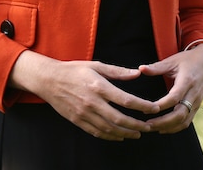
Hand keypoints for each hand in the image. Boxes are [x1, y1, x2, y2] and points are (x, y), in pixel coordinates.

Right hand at [9, 51, 160, 140]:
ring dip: (125, 133)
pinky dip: (110, 136)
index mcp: (99, 86)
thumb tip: (137, 73)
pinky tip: (119, 136)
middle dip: (136, 125)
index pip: (126, 100)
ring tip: (137, 133)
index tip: (153, 108)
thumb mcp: (96, 65)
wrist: (49, 80)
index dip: (142, 106)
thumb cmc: (74, 70)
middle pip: (119, 119)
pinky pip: (97, 132)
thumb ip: (118, 71)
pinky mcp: (78, 120)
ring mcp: (84, 113)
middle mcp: (92, 102)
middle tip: (148, 127)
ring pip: (109, 129)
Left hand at [138, 44, 202, 133]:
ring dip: (168, 127)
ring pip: (184, 121)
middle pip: (180, 113)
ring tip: (151, 128)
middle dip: (163, 122)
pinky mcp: (196, 107)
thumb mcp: (173, 61)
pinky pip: (187, 121)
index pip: (174, 97)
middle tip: (147, 124)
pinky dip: (175, 128)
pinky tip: (162, 129)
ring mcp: (196, 102)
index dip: (161, 105)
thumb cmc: (188, 60)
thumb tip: (140, 68)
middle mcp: (193, 94)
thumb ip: (157, 67)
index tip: (146, 109)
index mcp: (187, 81)